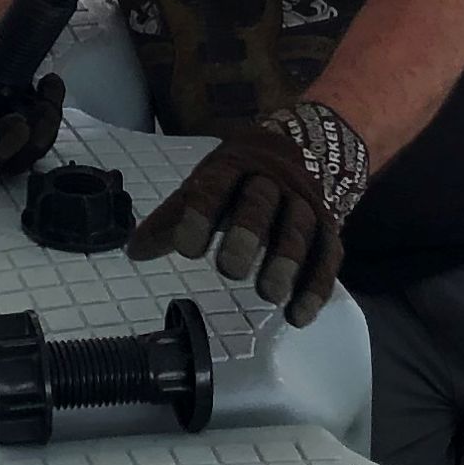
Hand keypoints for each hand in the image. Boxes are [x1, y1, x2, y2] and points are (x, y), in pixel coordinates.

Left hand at [129, 105, 363, 323]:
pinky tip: (298, 316)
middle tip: (229, 270)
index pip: (217, 185)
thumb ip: (174, 218)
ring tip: (268, 295)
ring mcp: (304, 203)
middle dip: (247, 234)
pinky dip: (316, 286)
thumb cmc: (239, 179)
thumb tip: (134, 251)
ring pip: (299, 229)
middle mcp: (272, 181)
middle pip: (261, 204)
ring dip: (285, 262)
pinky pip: (328, 256)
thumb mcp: (206, 186)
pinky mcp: (328, 228)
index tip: (186, 250)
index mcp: (234, 166)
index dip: (201, 214)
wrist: (301, 147)